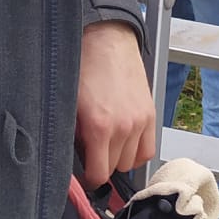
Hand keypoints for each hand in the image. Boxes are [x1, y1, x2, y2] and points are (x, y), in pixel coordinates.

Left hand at [75, 21, 156, 187]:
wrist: (105, 39)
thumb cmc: (83, 67)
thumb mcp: (68, 105)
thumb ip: (71, 136)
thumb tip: (72, 158)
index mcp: (99, 127)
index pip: (99, 175)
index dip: (89, 179)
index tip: (84, 175)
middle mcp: (124, 127)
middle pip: (115, 169)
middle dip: (102, 165)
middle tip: (91, 151)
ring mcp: (140, 121)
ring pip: (132, 162)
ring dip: (119, 158)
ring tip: (107, 145)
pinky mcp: (150, 113)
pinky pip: (148, 149)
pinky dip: (137, 151)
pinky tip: (124, 142)